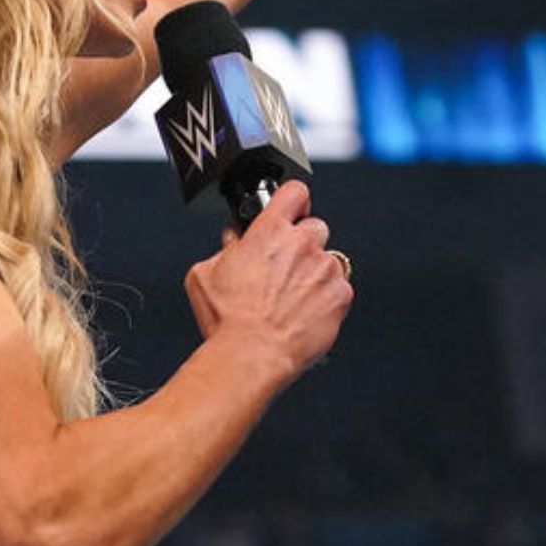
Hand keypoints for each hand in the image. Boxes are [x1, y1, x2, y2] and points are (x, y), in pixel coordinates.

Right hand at [183, 181, 353, 379]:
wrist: (252, 353)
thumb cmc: (228, 320)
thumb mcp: (205, 274)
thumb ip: (224, 249)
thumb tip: (232, 240)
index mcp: (269, 232)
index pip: (294, 192)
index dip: (292, 200)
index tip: (290, 210)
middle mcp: (301, 244)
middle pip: (315, 226)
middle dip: (303, 243)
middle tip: (287, 267)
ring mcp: (324, 268)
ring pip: (329, 259)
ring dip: (316, 272)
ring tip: (294, 297)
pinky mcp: (340, 294)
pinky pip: (340, 287)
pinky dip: (327, 297)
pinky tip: (306, 312)